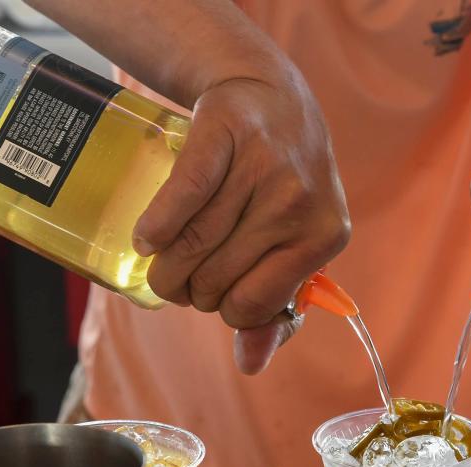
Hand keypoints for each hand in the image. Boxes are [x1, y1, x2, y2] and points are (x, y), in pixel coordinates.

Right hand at [132, 67, 350, 369]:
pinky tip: (147, 238)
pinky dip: (156, 224)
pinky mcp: (225, 134)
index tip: (213, 293)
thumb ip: (275, 309)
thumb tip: (250, 365)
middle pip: (217, 279)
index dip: (222, 308)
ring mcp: (264, 168)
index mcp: (324, 239)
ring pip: (194, 244)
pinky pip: (182, 197)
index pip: (252, 306)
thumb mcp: (295, 244)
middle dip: (188, 288)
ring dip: (164, 266)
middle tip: (180, 275)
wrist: (270, 97)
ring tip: (159, 262)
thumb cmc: (281, 184)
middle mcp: (299, 204)